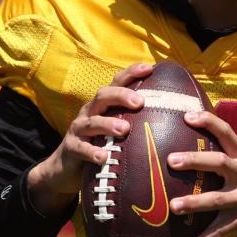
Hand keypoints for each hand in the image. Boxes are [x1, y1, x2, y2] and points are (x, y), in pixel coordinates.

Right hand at [27, 63, 152, 215]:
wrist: (65, 168)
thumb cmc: (99, 145)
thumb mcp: (115, 131)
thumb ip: (135, 122)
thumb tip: (172, 119)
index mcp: (103, 105)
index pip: (117, 83)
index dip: (131, 73)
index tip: (150, 68)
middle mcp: (90, 112)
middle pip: (103, 96)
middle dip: (121, 96)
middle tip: (140, 102)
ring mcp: (79, 129)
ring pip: (92, 122)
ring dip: (108, 124)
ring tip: (124, 129)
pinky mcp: (71, 148)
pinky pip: (80, 148)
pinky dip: (92, 152)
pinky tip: (103, 157)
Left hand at [167, 111, 236, 236]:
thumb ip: (231, 158)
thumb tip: (198, 147)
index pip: (227, 133)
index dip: (208, 122)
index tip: (187, 116)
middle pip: (219, 163)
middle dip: (195, 161)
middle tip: (171, 160)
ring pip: (216, 200)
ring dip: (194, 203)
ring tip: (173, 206)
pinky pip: (217, 233)